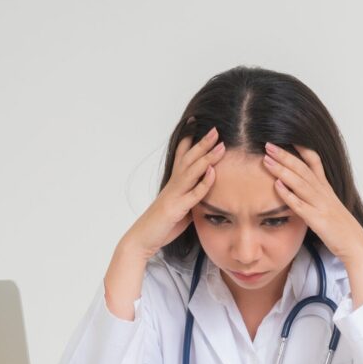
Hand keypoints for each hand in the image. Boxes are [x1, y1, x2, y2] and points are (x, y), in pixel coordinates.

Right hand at [122, 127, 224, 259]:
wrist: (142, 240)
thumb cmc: (161, 226)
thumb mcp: (180, 209)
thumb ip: (192, 199)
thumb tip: (204, 195)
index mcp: (173, 184)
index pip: (181, 156)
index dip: (188, 140)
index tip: (195, 123)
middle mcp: (173, 185)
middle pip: (188, 158)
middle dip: (202, 143)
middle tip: (215, 129)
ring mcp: (174, 195)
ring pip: (191, 171)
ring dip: (206, 157)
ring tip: (220, 145)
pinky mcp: (176, 208)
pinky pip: (193, 194)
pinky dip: (203, 183)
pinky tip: (213, 173)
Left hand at [262, 142, 362, 260]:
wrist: (355, 245)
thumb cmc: (341, 228)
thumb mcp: (329, 206)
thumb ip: (316, 196)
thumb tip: (300, 189)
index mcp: (326, 188)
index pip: (314, 161)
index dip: (301, 148)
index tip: (287, 136)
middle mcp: (323, 193)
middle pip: (302, 169)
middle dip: (285, 155)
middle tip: (268, 144)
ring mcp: (320, 205)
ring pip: (299, 182)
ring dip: (282, 170)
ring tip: (266, 160)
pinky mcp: (317, 219)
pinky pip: (300, 205)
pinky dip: (288, 194)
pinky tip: (276, 186)